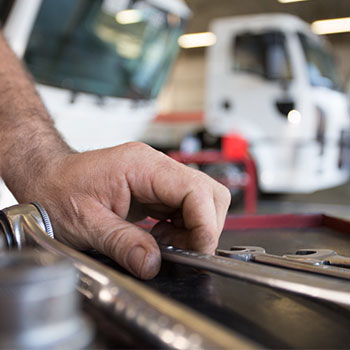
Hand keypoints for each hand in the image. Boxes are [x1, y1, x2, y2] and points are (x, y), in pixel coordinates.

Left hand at [23, 142, 230, 278]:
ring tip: (163, 245)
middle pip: (207, 192)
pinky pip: (184, 207)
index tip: (196, 252)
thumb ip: (122, 244)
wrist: (47, 178)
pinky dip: (181, 227)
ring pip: (200, 200)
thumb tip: (152, 264)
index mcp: (141, 166)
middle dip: (204, 227)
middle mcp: (154, 166)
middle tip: (182, 250)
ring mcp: (156, 176)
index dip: (204, 224)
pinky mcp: (155, 187)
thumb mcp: (85, 223)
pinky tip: (159, 237)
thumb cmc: (57, 191)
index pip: (195, 190)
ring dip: (192, 229)